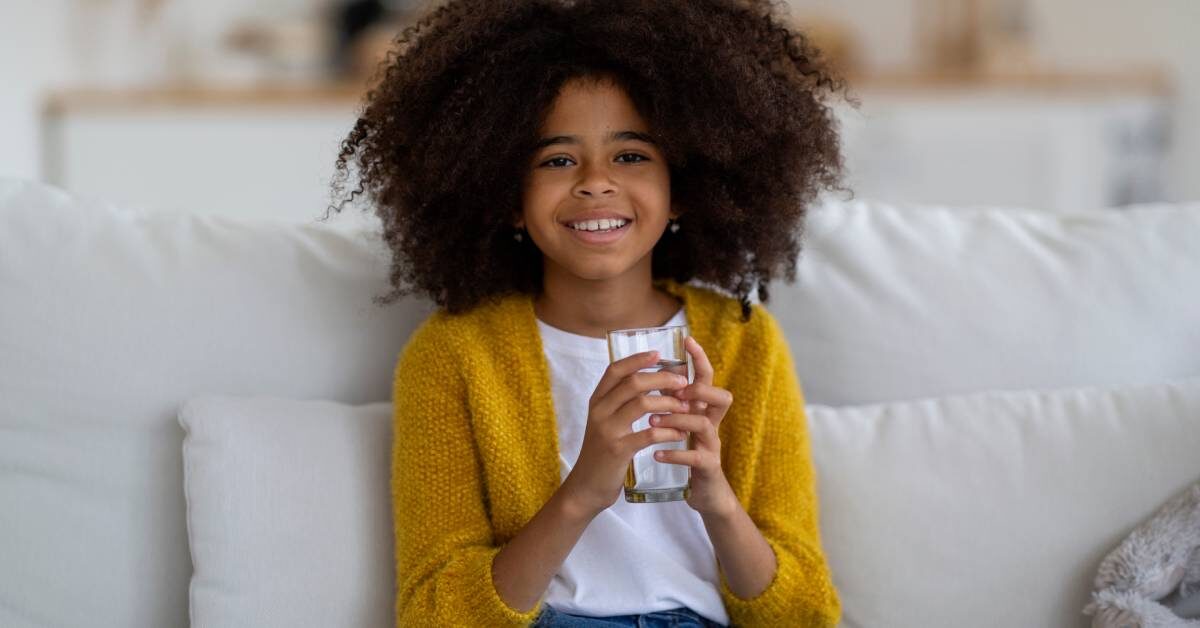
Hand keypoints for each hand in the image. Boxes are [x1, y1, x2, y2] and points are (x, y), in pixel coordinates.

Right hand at [562, 349, 691, 517]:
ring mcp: (608, 430)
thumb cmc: (601, 453)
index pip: (615, 370)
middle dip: (662, 378)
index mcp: (596, 401)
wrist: (586, 487)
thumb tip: (646, 381)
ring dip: (669, 403)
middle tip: (682, 382)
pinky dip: (668, 431)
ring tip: (685, 407)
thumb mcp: (604, 423)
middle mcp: (599, 411)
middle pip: (633, 382)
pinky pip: (648, 434)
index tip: (659, 354)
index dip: (637, 359)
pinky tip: (680, 433)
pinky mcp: (618, 450)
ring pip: (642, 404)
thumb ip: (619, 404)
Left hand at [652, 336, 737, 517]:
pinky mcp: (707, 468)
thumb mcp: (682, 425)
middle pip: (722, 397)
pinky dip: (675, 454)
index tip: (688, 340)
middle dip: (700, 389)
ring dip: (677, 419)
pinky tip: (656, 453)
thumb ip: (672, 402)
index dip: (701, 359)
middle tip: (676, 390)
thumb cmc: (690, 455)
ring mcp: (712, 445)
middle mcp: (712, 424)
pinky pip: (695, 457)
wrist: (705, 494)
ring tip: (652, 422)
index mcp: (704, 410)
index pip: (707, 378)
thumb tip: (653, 375)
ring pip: (703, 424)